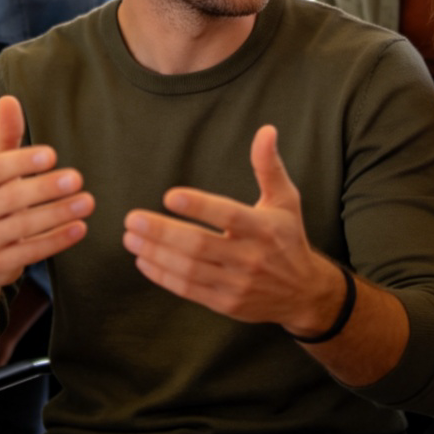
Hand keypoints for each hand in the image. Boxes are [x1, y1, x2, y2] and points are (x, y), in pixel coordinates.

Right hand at [0, 95, 94, 291]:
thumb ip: (5, 135)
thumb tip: (8, 98)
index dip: (23, 161)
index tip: (52, 154)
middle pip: (12, 199)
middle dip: (46, 188)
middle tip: (78, 178)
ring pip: (24, 227)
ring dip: (58, 214)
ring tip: (88, 202)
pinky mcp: (0, 265)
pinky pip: (31, 253)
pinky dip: (56, 241)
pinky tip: (80, 228)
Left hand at [122, 125, 341, 329]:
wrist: (303, 293)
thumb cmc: (288, 237)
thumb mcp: (285, 199)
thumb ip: (268, 165)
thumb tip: (266, 130)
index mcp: (263, 228)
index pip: (228, 216)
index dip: (199, 206)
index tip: (169, 197)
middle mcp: (250, 258)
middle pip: (199, 245)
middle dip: (162, 232)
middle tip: (133, 219)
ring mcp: (237, 284)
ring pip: (189, 270)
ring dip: (155, 253)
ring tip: (131, 237)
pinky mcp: (226, 304)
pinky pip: (189, 290)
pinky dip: (163, 276)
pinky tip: (143, 260)